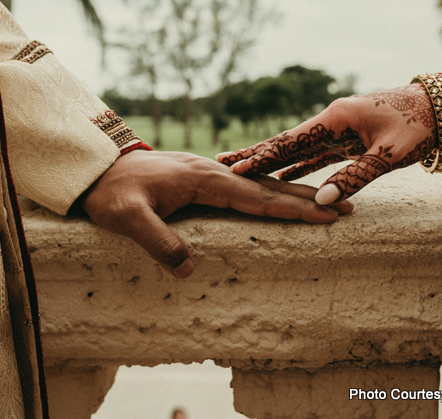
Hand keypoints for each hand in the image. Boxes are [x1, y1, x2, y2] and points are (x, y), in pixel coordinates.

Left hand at [81, 150, 352, 278]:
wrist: (95, 170)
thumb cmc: (111, 194)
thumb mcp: (128, 218)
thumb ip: (157, 241)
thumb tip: (189, 270)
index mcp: (204, 179)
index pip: (257, 197)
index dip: (293, 207)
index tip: (327, 214)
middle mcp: (213, 173)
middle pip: (269, 187)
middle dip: (308, 198)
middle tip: (347, 207)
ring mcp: (208, 173)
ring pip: (260, 185)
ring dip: (293, 194)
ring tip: (325, 203)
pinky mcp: (201, 179)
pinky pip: (245, 187)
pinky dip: (270, 193)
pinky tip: (278, 197)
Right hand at [218, 84, 437, 203]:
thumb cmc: (420, 126)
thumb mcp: (389, 153)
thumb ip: (356, 175)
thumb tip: (321, 201)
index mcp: (336, 118)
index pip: (290, 141)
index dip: (262, 157)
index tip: (234, 168)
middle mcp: (331, 122)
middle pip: (285, 142)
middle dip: (255, 155)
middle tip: (221, 164)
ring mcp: (338, 131)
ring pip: (297, 150)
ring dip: (271, 162)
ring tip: (242, 170)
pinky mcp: (349, 140)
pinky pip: (316, 156)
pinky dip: (297, 166)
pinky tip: (281, 176)